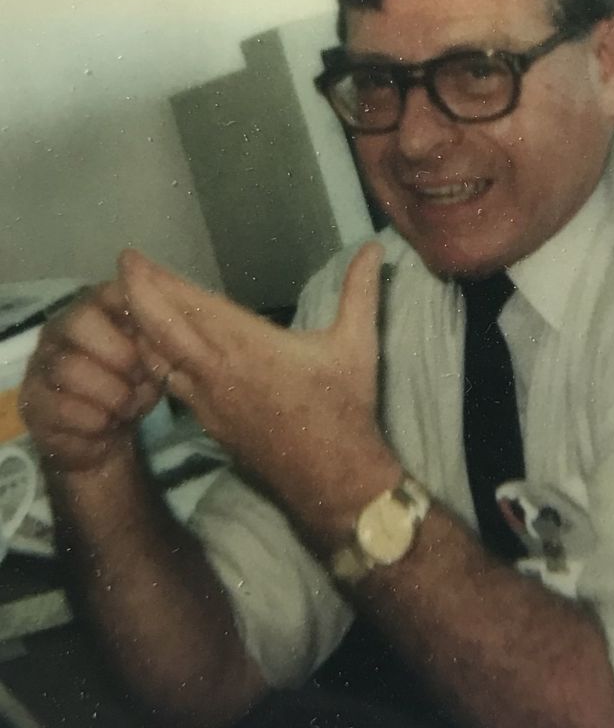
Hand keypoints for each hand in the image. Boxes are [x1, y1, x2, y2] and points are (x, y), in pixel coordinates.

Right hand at [19, 283, 162, 473]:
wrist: (110, 434)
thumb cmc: (136, 386)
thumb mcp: (160, 361)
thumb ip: (163, 336)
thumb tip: (167, 319)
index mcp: (98, 308)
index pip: (112, 291)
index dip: (139, 315)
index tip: (155, 341)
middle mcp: (62, 328)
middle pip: (81, 321)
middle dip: (121, 356)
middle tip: (140, 380)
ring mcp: (41, 363)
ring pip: (69, 367)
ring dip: (111, 395)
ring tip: (127, 408)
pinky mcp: (31, 401)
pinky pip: (61, 408)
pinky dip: (95, 421)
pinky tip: (106, 424)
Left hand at [117, 243, 400, 542]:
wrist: (333, 479)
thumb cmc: (345, 410)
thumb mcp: (357, 345)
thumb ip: (361, 291)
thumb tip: (375, 247)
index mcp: (247, 346)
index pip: (189, 307)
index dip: (155, 282)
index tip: (131, 259)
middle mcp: (217, 371)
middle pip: (159, 328)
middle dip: (137, 295)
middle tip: (125, 270)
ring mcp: (208, 401)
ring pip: (158, 360)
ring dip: (142, 329)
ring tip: (133, 304)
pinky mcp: (210, 422)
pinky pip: (171, 385)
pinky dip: (157, 362)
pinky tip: (159, 354)